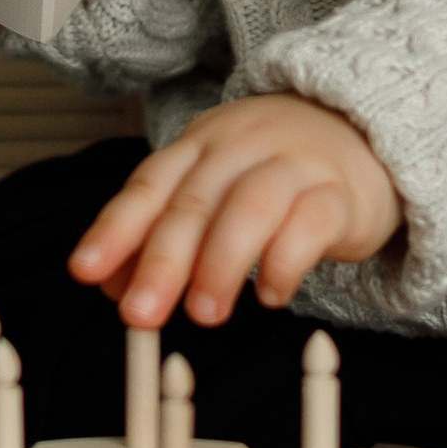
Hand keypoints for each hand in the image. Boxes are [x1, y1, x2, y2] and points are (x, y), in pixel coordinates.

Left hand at [69, 93, 400, 326]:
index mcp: (200, 146)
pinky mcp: (339, 194)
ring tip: (204, 313)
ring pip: (250, 206)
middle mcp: (242, 148)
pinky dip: (286, 261)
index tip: (84, 272)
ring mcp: (294, 165)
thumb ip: (163, 233)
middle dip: (162, 261)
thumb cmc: (273, 172)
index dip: (115, 230)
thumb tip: (115, 287)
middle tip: (141, 315)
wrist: (361, 133)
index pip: (149, 185)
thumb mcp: (212, 189)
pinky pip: (311, 223)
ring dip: (220, 263)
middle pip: (194, 201)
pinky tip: (270, 294)